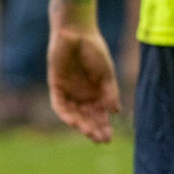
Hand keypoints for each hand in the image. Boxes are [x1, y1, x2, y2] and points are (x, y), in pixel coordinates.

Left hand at [47, 25, 119, 142]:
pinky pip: (60, 104)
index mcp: (97, 93)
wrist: (76, 33)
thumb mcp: (106, 74)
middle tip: (101, 140)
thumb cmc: (94, 50)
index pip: (100, 115)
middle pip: (88, 117)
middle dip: (94, 129)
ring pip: (74, 114)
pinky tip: (74, 121)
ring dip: (81, 125)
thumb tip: (116, 112)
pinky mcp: (56, 86)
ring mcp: (69, 91)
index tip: (109, 138)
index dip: (104, 127)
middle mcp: (82, 95)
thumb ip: (109, 92)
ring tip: (90, 134)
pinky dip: (66, 114)